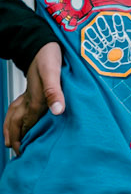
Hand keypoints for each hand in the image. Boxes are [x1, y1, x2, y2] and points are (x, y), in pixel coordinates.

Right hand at [5, 42, 64, 157]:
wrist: (40, 41)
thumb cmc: (48, 55)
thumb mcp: (54, 72)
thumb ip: (55, 91)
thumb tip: (58, 111)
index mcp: (35, 98)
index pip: (28, 124)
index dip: (25, 138)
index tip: (24, 152)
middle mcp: (28, 98)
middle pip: (17, 122)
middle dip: (15, 137)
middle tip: (16, 152)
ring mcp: (27, 94)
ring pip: (14, 115)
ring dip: (12, 129)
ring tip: (10, 141)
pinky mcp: (30, 90)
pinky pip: (17, 108)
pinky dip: (15, 117)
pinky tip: (19, 120)